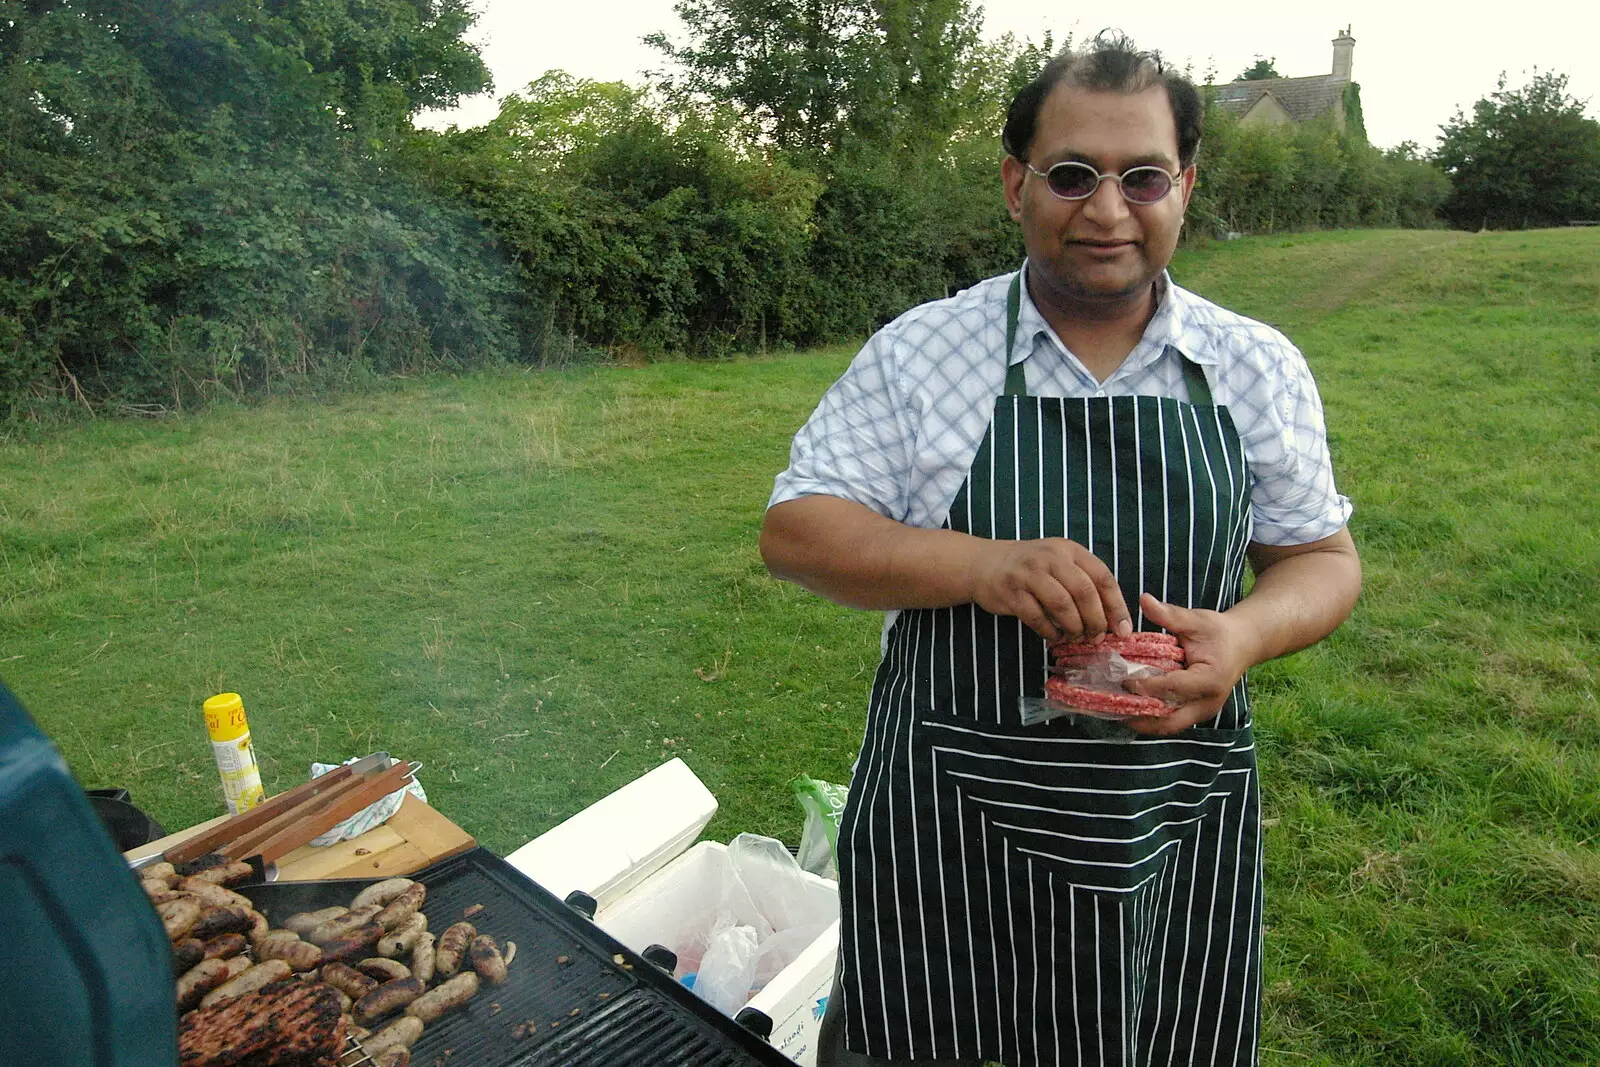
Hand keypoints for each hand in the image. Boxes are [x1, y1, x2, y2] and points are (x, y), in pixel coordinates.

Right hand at [968, 538, 1131, 641]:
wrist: (985, 563)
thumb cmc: (1031, 568)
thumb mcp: (1061, 564)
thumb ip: (1085, 584)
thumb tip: (1113, 621)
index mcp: (1070, 550)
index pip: (1103, 577)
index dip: (1117, 606)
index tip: (1123, 630)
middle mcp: (1051, 557)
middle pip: (1084, 591)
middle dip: (1096, 620)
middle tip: (1097, 638)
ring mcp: (1029, 573)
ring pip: (1062, 604)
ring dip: (1074, 628)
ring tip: (1076, 638)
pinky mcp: (1011, 591)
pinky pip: (1037, 617)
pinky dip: (1050, 632)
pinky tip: (1054, 637)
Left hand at [1122, 594, 1261, 735]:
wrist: (1242, 644)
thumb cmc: (1219, 632)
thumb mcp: (1196, 620)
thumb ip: (1170, 614)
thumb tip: (1144, 599)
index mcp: (1210, 679)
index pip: (1172, 688)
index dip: (1145, 686)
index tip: (1121, 679)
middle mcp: (1208, 702)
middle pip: (1169, 720)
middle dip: (1140, 715)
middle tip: (1112, 705)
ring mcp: (1204, 712)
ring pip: (1169, 725)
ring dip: (1143, 721)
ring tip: (1115, 710)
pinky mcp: (1198, 713)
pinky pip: (1172, 721)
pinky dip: (1151, 718)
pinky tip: (1130, 709)